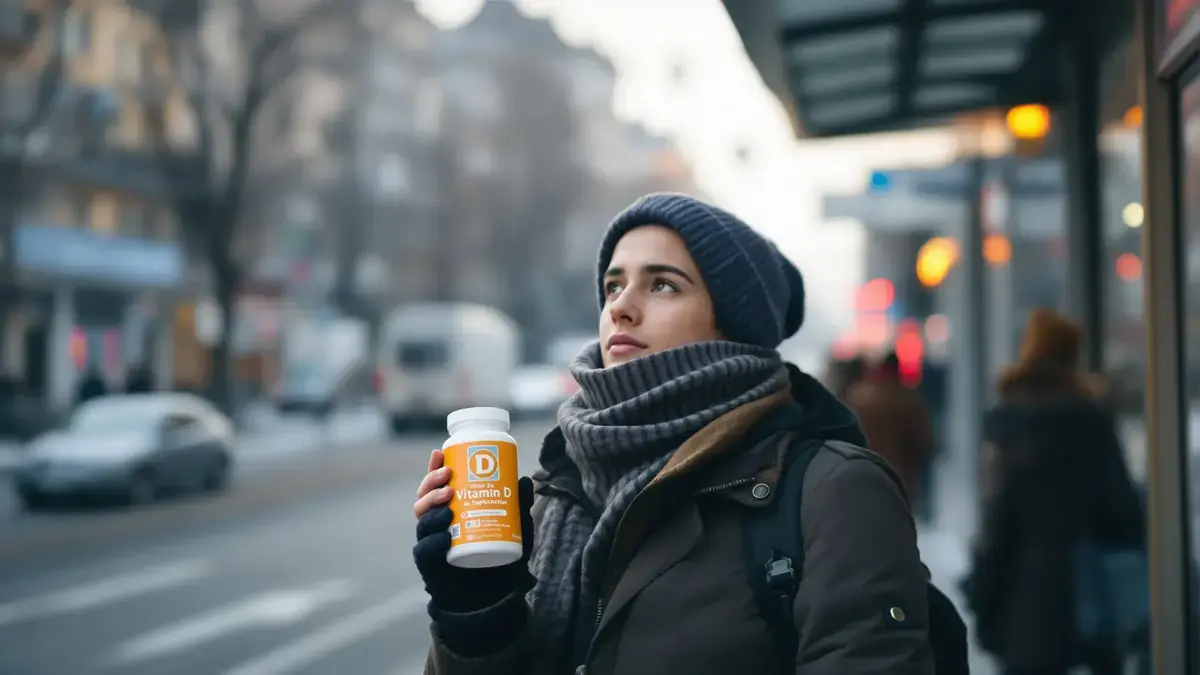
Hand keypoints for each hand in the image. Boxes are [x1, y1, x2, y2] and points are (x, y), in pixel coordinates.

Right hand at [412, 449, 535, 614]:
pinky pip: (425, 551)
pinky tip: (444, 536)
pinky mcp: (432, 566)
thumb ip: (520, 508)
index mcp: (451, 510)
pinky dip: (433, 542)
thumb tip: (526, 479)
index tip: (440, 452)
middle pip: (424, 498)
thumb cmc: (502, 558)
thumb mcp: (518, 531)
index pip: (436, 485)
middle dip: (431, 483)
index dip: (434, 468)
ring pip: (422, 520)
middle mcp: (436, 525)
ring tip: (448, 500)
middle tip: (449, 476)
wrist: (495, 596)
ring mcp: (432, 544)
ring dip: (431, 506)